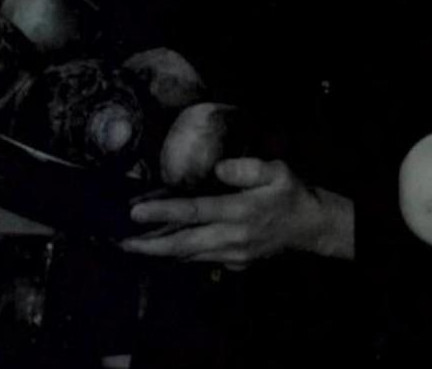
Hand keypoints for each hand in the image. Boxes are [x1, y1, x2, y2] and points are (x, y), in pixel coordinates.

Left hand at [119, 157, 353, 268]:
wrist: (309, 226)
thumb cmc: (289, 194)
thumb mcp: (276, 171)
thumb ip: (247, 168)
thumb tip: (218, 169)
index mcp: (239, 211)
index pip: (194, 211)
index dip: (163, 211)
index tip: (135, 211)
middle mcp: (232, 237)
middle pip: (183, 243)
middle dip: (150, 244)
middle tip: (122, 242)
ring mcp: (232, 254)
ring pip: (189, 254)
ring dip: (160, 251)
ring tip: (134, 246)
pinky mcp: (235, 263)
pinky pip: (201, 259)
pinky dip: (180, 254)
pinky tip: (165, 248)